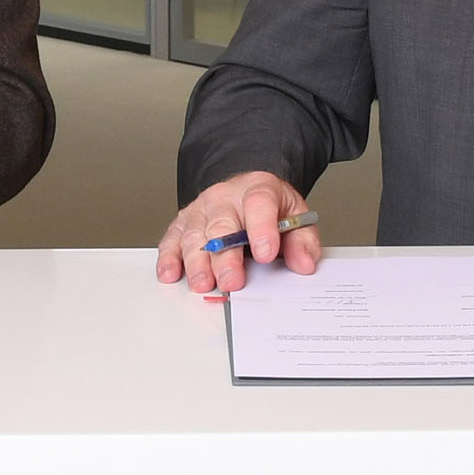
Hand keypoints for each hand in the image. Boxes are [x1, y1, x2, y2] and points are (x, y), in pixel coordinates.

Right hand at [156, 171, 320, 295]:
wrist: (246, 192)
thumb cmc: (270, 209)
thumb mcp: (296, 218)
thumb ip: (303, 241)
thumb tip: (304, 263)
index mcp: (258, 190)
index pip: (259, 204)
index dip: (262, 229)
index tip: (266, 253)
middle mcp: (225, 197)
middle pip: (222, 225)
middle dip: (226, 256)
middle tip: (232, 282)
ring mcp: (201, 209)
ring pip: (194, 234)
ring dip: (197, 261)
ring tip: (204, 284)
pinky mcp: (184, 223)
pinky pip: (172, 238)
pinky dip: (169, 257)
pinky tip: (171, 273)